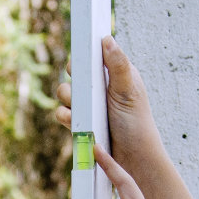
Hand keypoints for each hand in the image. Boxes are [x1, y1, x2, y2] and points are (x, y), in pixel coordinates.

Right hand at [56, 37, 165, 176]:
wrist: (132, 158)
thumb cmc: (136, 123)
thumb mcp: (128, 90)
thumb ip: (118, 65)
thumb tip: (107, 40)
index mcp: (114, 74)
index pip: (93, 55)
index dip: (86, 55)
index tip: (83, 59)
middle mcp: (100, 87)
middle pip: (75, 72)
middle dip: (74, 77)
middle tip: (83, 85)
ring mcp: (89, 105)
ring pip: (65, 92)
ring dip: (68, 98)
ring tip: (81, 108)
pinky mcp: (80, 122)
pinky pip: (62, 113)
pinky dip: (65, 116)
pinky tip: (74, 121)